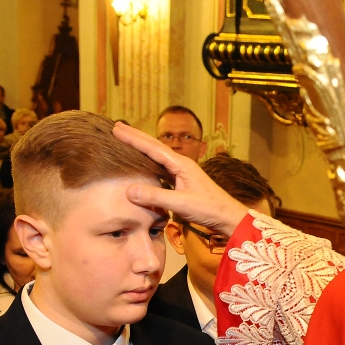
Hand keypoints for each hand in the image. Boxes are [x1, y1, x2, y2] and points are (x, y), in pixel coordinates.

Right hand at [112, 123, 250, 235]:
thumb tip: (129, 190)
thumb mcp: (181, 204)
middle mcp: (181, 165)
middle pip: (154, 147)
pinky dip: (149, 164)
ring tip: (126, 141)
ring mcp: (182, 173)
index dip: (133, 139)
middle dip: (135, 137)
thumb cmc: (208, 209)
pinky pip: (161, 169)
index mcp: (181, 165)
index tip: (116, 129)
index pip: (152, 148)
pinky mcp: (183, 182)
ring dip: (142, 148)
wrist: (228, 217)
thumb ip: (156, 196)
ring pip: (158, 157)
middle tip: (117, 127)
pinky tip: (143, 165)